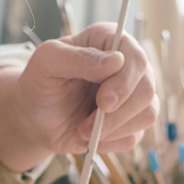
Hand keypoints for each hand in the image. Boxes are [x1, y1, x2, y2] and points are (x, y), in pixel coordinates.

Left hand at [0, 25, 158, 170]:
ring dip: (112, 129)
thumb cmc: (41, 82)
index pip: (136, 58)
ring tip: (80, 131)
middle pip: (147, 88)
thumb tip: (116, 61)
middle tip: (86, 126)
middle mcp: (129, 65)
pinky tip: (88, 137)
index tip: (103, 102)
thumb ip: (78, 58)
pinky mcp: (132, 121)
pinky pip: (134, 137)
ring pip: (147, 114)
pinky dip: (109, 142)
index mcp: (110, 41)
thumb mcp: (47, 62)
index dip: (124, 82)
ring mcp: (134, 94)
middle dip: (118, 113)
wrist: (36, 115)